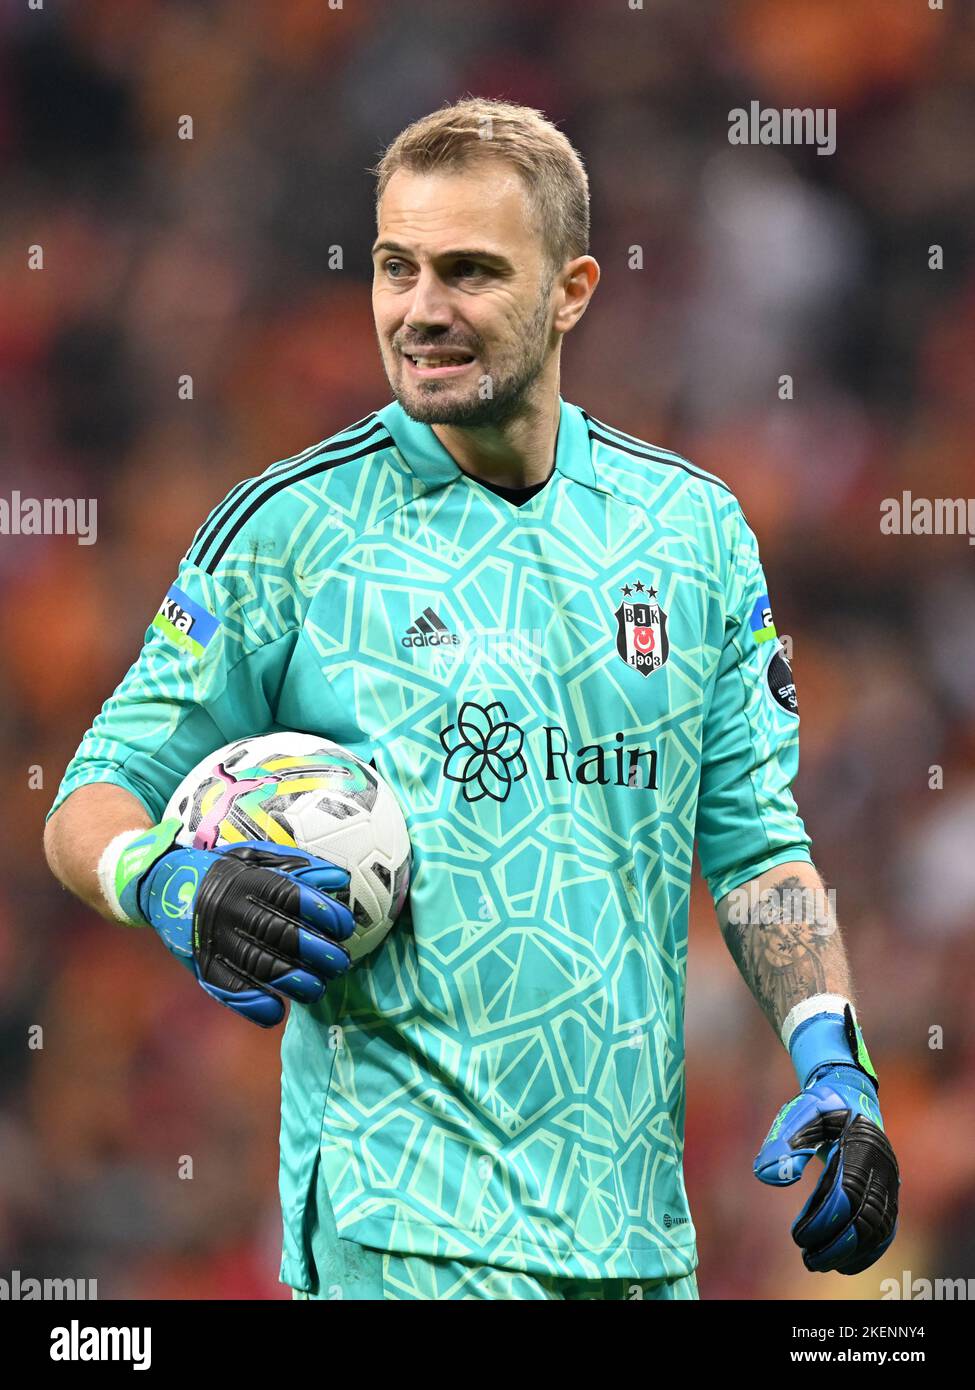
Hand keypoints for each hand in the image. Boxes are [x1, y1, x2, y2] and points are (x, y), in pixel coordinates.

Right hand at [115, 819, 354, 1025]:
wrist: (163, 885)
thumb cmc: (223, 870)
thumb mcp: (255, 857)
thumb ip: (297, 866)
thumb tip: (340, 878)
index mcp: (247, 880)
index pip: (291, 896)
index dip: (322, 912)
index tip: (345, 925)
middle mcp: (231, 910)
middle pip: (282, 935)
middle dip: (318, 952)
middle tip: (341, 962)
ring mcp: (215, 940)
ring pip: (262, 966)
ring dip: (296, 982)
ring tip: (318, 987)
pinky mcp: (202, 966)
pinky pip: (230, 989)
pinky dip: (254, 1005)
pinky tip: (276, 1011)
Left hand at [754, 1063, 898, 1274]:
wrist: (851, 1097)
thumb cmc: (821, 1107)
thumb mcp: (798, 1113)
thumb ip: (782, 1143)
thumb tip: (768, 1177)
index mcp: (859, 1145)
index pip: (846, 1193)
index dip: (823, 1219)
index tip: (798, 1236)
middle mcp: (881, 1166)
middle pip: (865, 1218)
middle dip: (837, 1244)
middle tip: (807, 1259)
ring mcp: (889, 1181)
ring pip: (878, 1228)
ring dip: (851, 1252)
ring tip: (819, 1263)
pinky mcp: (889, 1192)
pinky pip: (886, 1228)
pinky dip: (868, 1250)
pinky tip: (843, 1263)